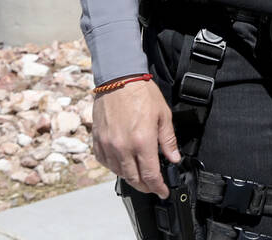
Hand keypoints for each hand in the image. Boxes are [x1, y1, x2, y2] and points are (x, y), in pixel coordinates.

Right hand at [91, 79, 180, 197]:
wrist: (118, 79)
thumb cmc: (141, 93)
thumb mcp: (163, 115)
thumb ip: (168, 140)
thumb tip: (173, 158)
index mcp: (142, 142)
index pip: (151, 174)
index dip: (158, 187)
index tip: (163, 191)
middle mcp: (123, 147)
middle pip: (134, 178)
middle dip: (146, 186)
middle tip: (153, 187)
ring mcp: (108, 145)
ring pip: (119, 173)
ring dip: (131, 177)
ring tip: (140, 175)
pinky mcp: (98, 141)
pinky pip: (105, 162)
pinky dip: (115, 167)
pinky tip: (122, 164)